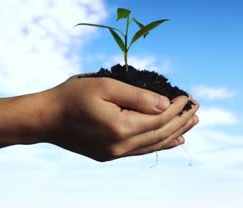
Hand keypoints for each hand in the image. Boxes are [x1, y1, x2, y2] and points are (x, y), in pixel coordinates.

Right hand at [38, 76, 198, 161]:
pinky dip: (159, 144)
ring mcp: (115, 153)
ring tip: (191, 125)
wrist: (46, 118)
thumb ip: (138, 97)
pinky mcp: (109, 155)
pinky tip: (172, 141)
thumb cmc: (72, 97)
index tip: (188, 96)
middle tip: (197, 110)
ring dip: (175, 134)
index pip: (160, 119)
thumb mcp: (106, 87)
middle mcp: (121, 146)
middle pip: (161, 134)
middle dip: (181, 121)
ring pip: (154, 145)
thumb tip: (165, 105)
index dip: (177, 108)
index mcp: (121, 127)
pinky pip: (141, 151)